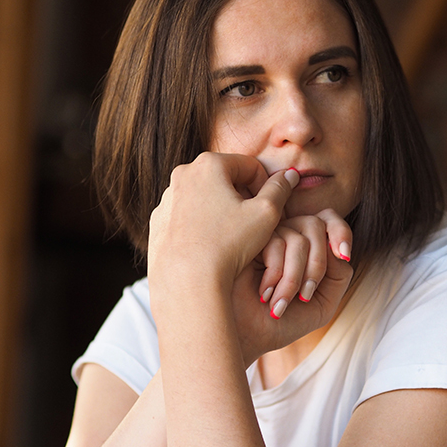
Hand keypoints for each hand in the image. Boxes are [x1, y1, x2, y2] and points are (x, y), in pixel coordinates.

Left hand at [147, 152, 298, 305]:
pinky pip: (187, 218)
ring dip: (222, 212)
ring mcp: (166, 200)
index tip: (269, 212)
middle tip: (254, 225)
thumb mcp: (267, 214)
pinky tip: (211, 248)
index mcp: (208, 164)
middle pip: (225, 180)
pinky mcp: (157, 223)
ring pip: (205, 199)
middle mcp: (182, 175)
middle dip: (242, 198)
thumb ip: (281, 188)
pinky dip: (201, 227)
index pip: (249, 167)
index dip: (266, 188)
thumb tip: (289, 174)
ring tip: (232, 239)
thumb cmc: (229, 244)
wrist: (187, 282)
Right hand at [232, 210, 353, 365]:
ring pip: (297, 238)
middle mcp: (285, 234)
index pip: (328, 219)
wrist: (247, 337)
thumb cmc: (283, 322)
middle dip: (317, 265)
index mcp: (306, 245)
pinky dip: (276, 275)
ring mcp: (265, 235)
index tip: (343, 255)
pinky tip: (264, 294)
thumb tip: (334, 247)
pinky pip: (275, 245)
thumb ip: (339, 274)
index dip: (341, 231)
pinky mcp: (247, 240)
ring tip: (280, 303)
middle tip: (305, 297)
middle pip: (314, 225)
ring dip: (294, 278)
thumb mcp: (323, 303)